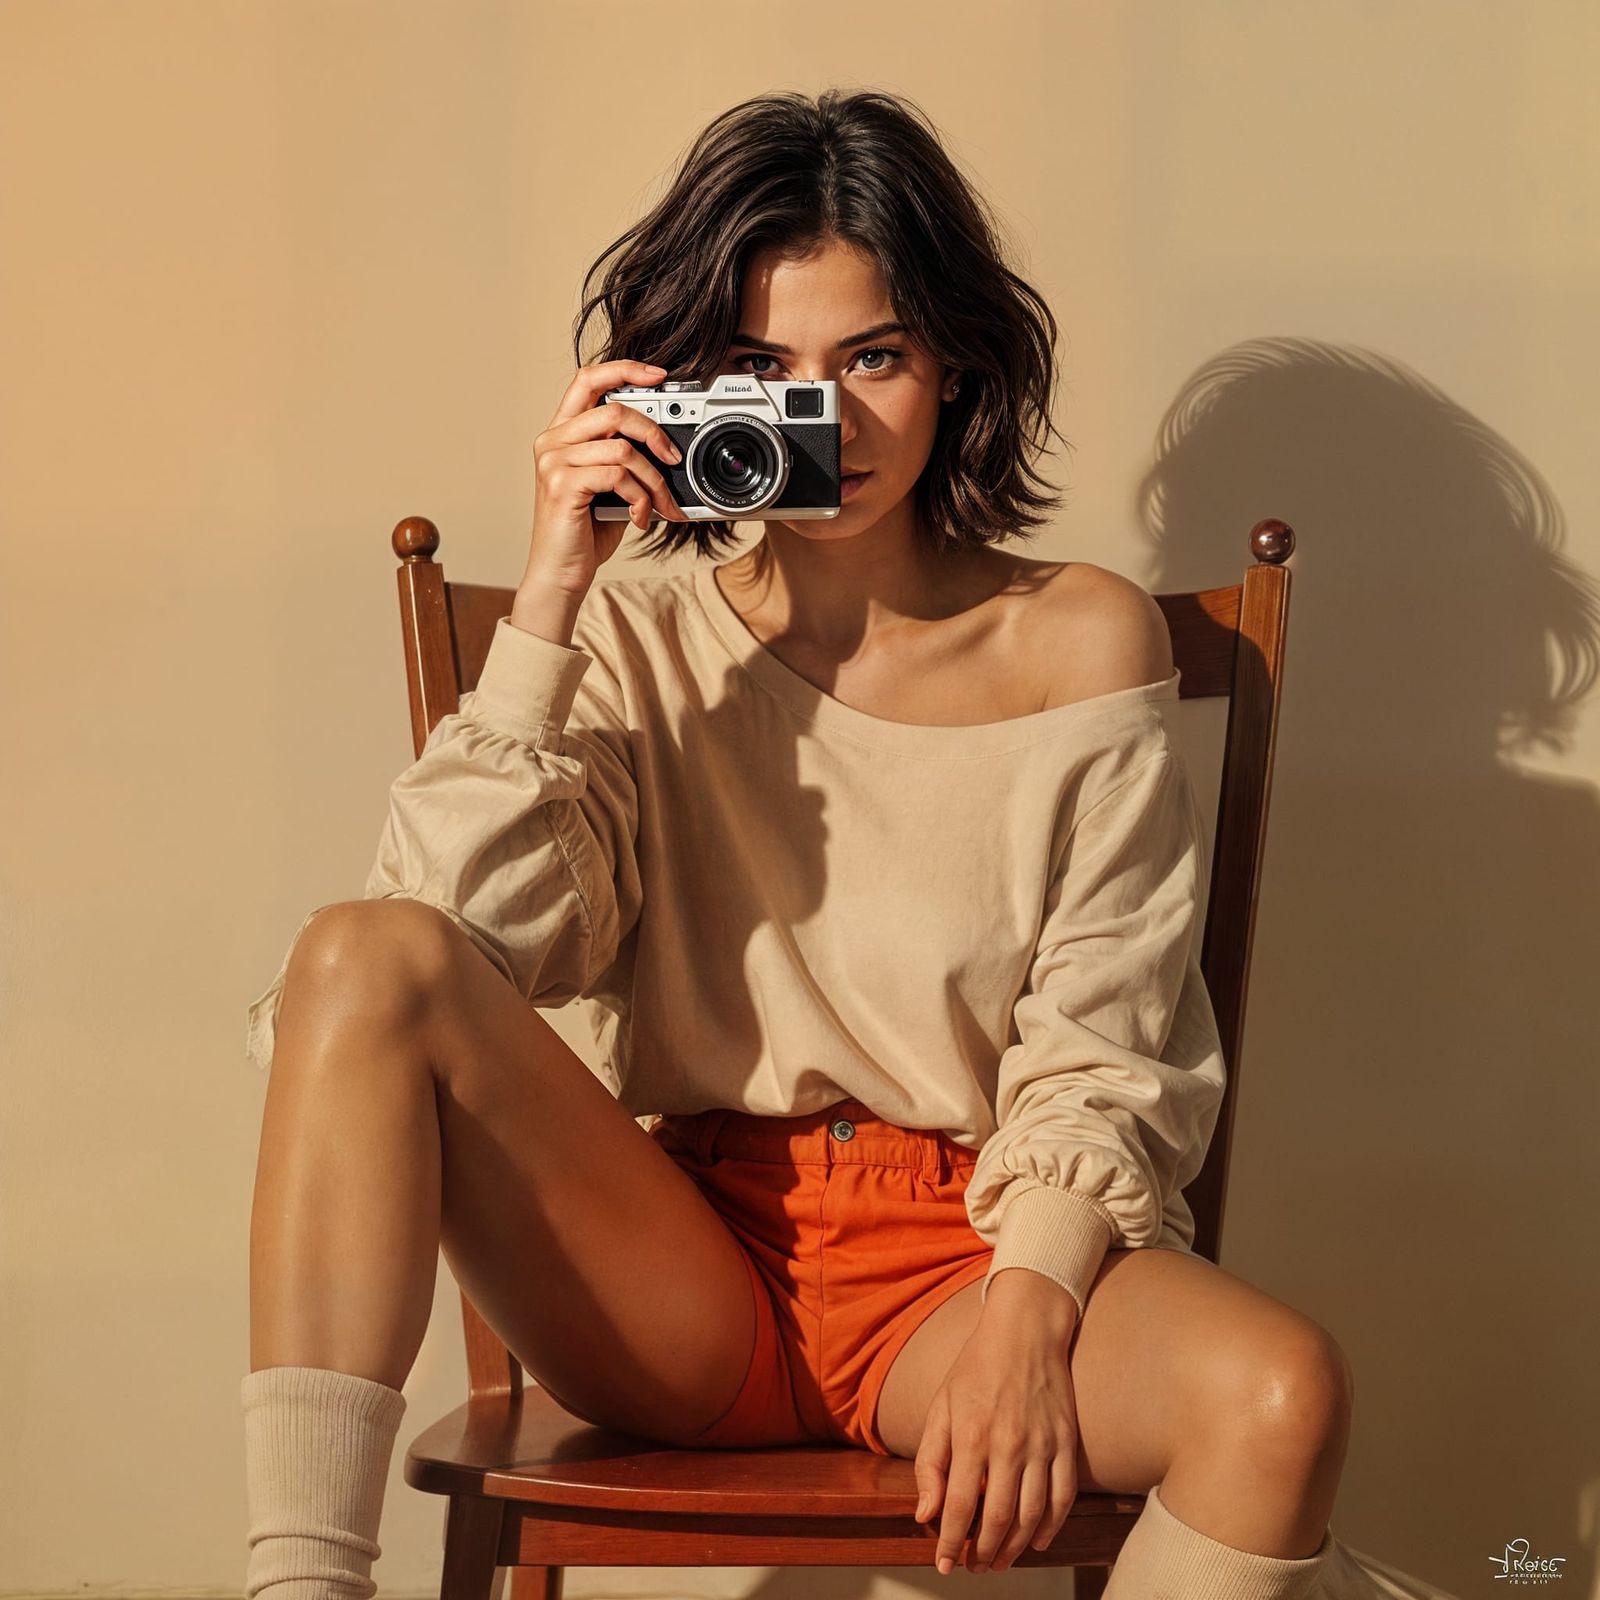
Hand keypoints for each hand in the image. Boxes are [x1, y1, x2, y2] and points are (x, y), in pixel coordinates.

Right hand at [523, 359, 689, 598]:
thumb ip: (626, 458)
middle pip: (615, 411)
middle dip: (655, 434)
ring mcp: (554, 461)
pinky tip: (640, 518)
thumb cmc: (585, 531)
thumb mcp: (610, 486)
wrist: (560, 573)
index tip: (659, 375)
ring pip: (623, 448)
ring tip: (660, 504)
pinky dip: (640, 498)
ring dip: (653, 479)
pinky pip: (618, 476)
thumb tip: (669, 446)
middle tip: (674, 460)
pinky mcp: (562, 484)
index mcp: (562, 433)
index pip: (587, 379)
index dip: (624, 369)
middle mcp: (553, 441)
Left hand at [913, 1271, 1081, 1573]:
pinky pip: (1063, 1497)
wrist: (1024, 1329)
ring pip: (1033, 1515)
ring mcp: (1043, 1443)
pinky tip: (1038, 1541)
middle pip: (999, 1518)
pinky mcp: (1067, 1441)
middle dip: (984, 1552)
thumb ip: (930, 1462)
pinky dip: (1052, 1527)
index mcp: (972, 1433)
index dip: (951, 1542)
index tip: (944, 1564)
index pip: (960, 1505)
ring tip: (999, 1561)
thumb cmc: (976, 1367)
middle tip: (975, 1567)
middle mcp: (1009, 1443)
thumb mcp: (941, 1406)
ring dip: (1016, 1547)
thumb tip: (925, 1514)